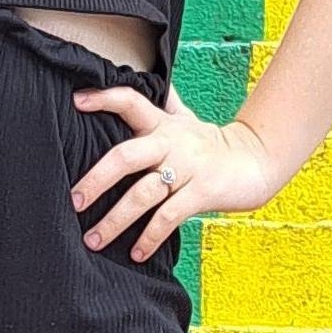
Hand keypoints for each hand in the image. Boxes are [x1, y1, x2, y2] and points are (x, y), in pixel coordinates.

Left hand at [70, 82, 286, 259]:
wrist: (256, 162)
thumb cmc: (213, 145)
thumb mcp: (188, 120)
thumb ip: (168, 104)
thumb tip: (154, 79)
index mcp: (163, 124)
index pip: (131, 102)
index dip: (104, 98)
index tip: (77, 102)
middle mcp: (171, 143)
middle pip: (126, 157)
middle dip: (96, 180)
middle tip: (75, 201)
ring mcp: (187, 168)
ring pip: (142, 194)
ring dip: (115, 221)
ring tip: (94, 240)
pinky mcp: (201, 192)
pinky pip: (168, 217)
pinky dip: (149, 237)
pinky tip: (136, 254)